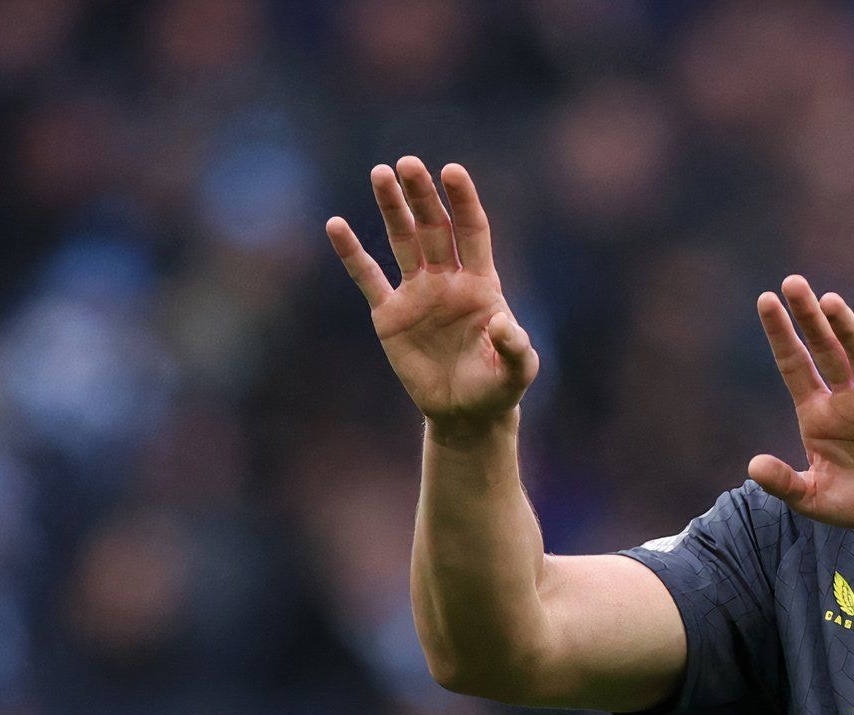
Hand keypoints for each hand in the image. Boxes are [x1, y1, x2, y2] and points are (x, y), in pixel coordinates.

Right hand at [325, 158, 536, 438]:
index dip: (463, 201)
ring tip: (380, 173)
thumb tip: (503, 321)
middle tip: (407, 163)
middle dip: (422, 196)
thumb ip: (515, 346)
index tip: (452, 170)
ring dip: (392, 209)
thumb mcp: (517, 370)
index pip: (472, 231)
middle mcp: (448, 280)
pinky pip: (368, 277)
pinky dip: (352, 253)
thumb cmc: (498, 387)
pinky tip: (336, 225)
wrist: (466, 412)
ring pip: (403, 241)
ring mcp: (417, 294)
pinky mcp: (389, 315)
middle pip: (435, 228)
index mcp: (482, 284)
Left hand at [748, 278, 853, 532]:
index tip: (765, 300)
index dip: (781, 334)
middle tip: (793, 283)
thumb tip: (753, 467)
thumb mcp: (816, 499)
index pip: (796, 365)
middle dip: (810, 318)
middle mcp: (850, 399)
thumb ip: (786, 484)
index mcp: (820, 412)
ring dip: (849, 332)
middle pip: (826, 351)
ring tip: (832, 303)